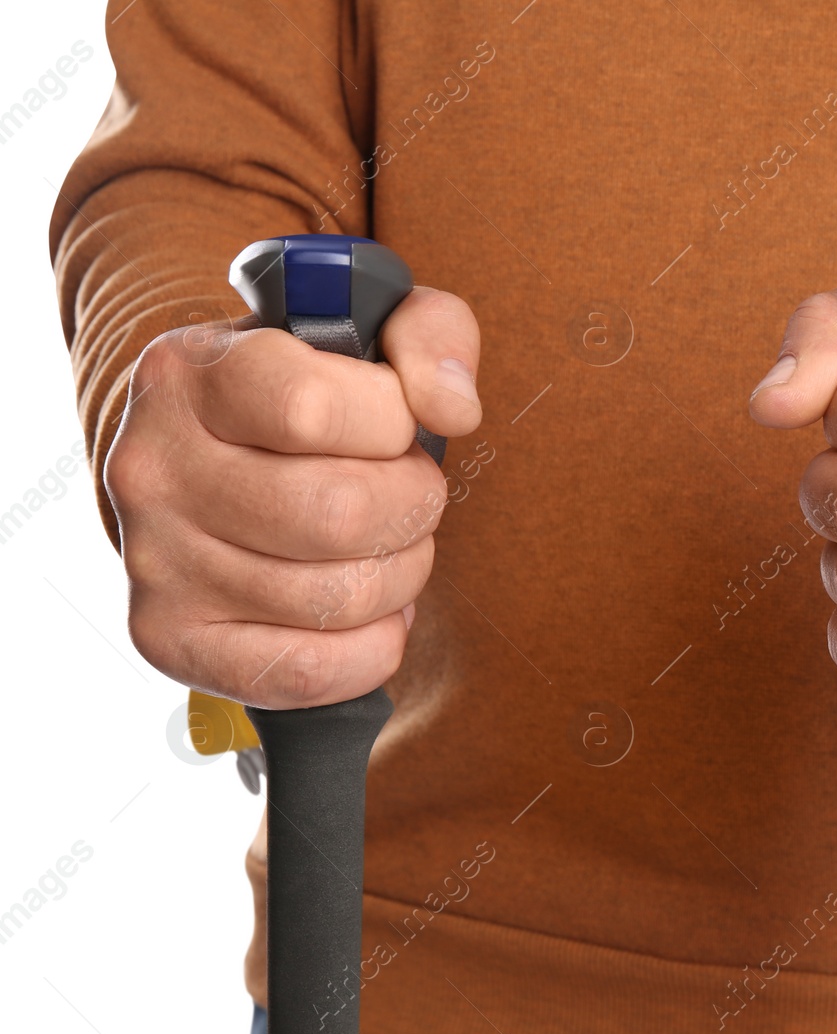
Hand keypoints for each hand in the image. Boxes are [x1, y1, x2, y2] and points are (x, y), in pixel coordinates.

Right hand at [104, 287, 482, 708]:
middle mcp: (153, 468)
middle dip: (413, 506)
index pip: (313, 408)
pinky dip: (371, 648)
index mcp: (190, 374)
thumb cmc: (306, 393)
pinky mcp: (169, 639)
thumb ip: (432, 335)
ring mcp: (154, 561)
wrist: (206, 457)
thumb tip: (453, 408)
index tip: (395, 422)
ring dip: (401, 575)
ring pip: (337, 597)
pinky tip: (366, 610)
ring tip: (387, 545)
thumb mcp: (369, 327)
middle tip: (409, 493)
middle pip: (339, 514)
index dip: (391, 422)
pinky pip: (309, 672)